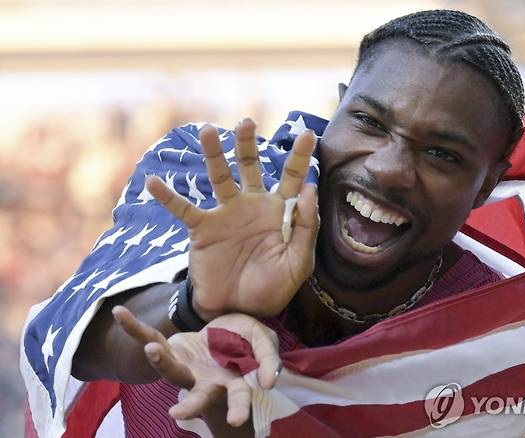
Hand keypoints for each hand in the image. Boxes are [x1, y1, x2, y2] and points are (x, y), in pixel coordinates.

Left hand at [112, 305, 280, 432]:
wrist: (226, 328)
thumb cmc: (247, 342)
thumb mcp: (265, 344)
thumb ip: (269, 360)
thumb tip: (269, 382)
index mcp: (230, 384)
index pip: (237, 399)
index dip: (238, 409)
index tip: (237, 421)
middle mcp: (204, 382)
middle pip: (197, 399)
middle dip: (189, 407)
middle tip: (177, 414)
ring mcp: (184, 367)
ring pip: (170, 368)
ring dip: (160, 360)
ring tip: (152, 348)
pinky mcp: (170, 348)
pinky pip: (149, 336)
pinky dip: (133, 326)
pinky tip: (119, 312)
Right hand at [147, 119, 318, 318]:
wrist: (239, 311)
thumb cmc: (272, 287)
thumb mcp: (299, 262)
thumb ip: (307, 227)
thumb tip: (310, 188)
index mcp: (279, 212)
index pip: (292, 177)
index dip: (300, 156)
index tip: (309, 134)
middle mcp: (251, 205)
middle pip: (250, 166)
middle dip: (248, 144)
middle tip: (247, 122)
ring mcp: (225, 215)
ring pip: (219, 177)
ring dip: (213, 155)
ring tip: (208, 131)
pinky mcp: (202, 229)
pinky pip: (184, 209)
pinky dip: (168, 197)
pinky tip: (153, 182)